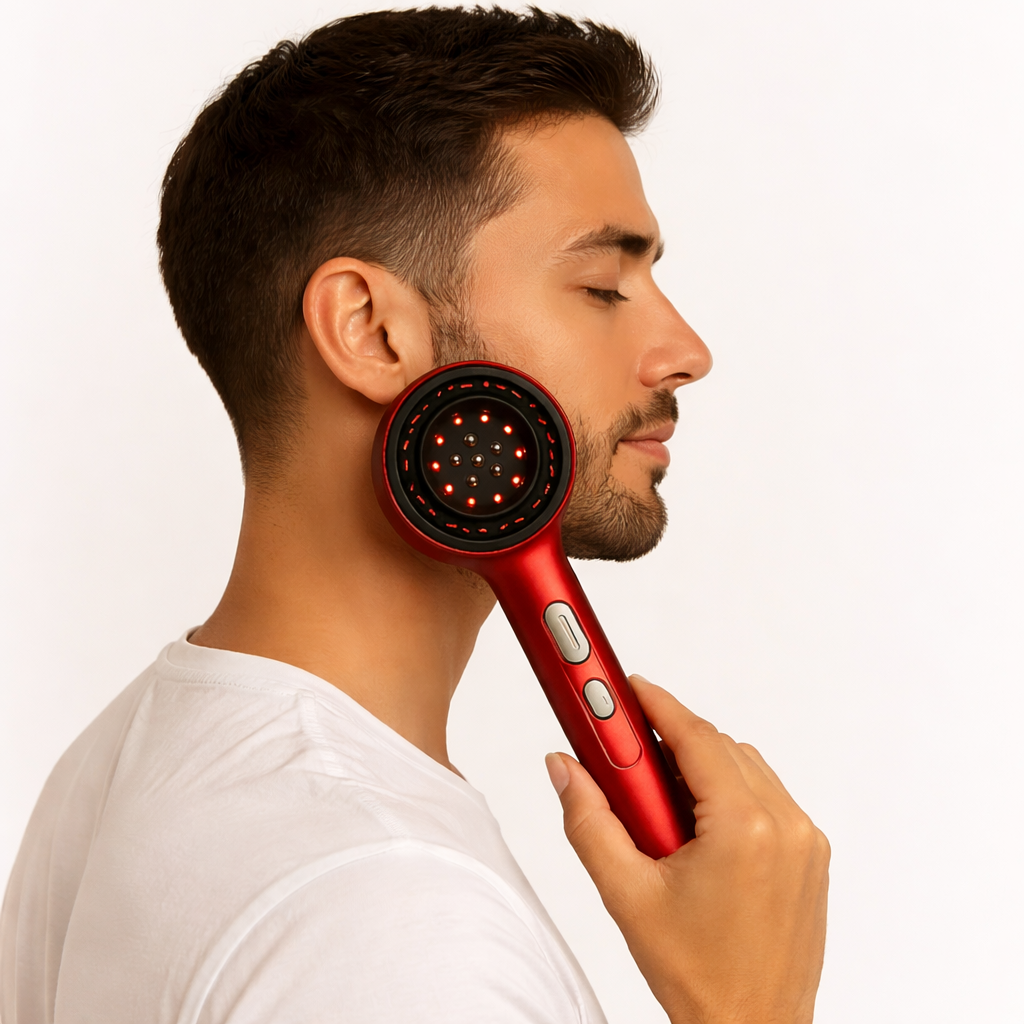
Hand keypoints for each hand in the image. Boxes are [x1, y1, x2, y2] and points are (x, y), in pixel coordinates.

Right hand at [545, 676, 828, 1023]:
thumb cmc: (698, 975)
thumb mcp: (626, 894)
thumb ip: (588, 820)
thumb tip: (564, 768)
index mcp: (744, 829)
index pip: (695, 736)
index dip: (655, 704)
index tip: (627, 687)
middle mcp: (786, 826)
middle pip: (718, 747)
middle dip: (668, 743)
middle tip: (624, 758)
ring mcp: (805, 841)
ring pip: (744, 768)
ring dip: (698, 769)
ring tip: (657, 809)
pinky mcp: (811, 855)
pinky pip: (766, 796)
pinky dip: (727, 794)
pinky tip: (693, 828)